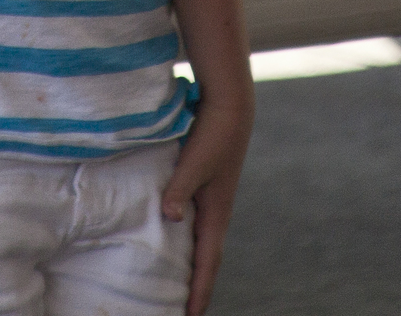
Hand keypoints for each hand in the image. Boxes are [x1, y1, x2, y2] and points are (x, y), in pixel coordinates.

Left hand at [162, 95, 252, 315]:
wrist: (231, 107)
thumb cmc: (214, 134)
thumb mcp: (195, 162)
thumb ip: (179, 189)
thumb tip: (169, 216)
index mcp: (217, 213)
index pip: (207, 262)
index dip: (200, 291)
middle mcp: (216, 212)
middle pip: (206, 259)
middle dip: (198, 286)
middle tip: (185, 311)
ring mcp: (212, 200)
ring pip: (201, 242)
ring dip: (194, 265)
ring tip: (179, 285)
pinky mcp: (206, 188)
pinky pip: (196, 226)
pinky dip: (188, 242)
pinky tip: (174, 241)